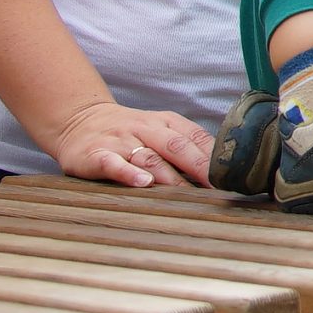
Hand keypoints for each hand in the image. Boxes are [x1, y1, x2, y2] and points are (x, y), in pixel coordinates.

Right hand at [48, 101, 212, 187]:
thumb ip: (186, 148)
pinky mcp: (97, 154)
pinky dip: (129, 173)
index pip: (196, 138)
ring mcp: (122, 141)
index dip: (214, 158)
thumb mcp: (160, 131)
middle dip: (199, 167)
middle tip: (217, 187)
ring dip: (170, 176)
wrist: (79, 120)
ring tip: (186, 192)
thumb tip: (222, 171)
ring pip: (149, 158)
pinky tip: (143, 182)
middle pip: (178, 147)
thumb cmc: (130, 133)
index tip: (232, 176)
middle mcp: (146, 130)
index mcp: (167, 123)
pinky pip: (114, 163)